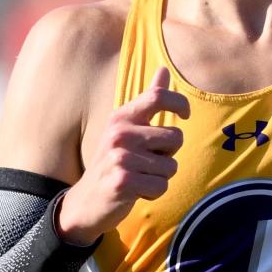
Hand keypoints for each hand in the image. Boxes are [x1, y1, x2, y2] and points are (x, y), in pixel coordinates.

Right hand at [56, 66, 189, 243]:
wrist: (85, 202)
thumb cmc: (114, 163)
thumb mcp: (126, 129)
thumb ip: (148, 101)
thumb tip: (164, 69)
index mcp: (121, 117)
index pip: (158, 97)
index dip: (180, 103)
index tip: (185, 114)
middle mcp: (120, 133)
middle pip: (175, 138)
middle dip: (169, 155)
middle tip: (145, 163)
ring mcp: (120, 157)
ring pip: (171, 167)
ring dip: (160, 177)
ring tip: (138, 177)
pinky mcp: (123, 181)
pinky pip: (161, 186)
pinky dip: (153, 193)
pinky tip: (135, 192)